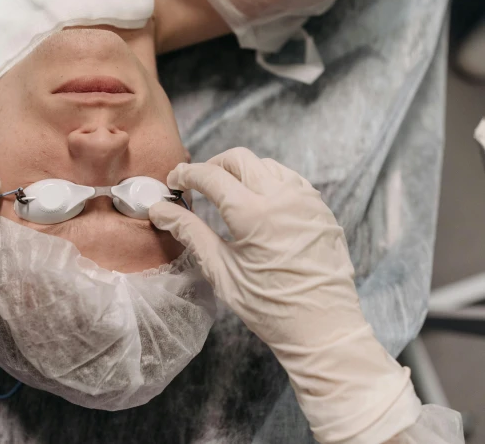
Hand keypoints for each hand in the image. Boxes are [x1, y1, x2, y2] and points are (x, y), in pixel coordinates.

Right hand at [149, 148, 420, 443]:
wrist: (325, 328)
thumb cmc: (269, 306)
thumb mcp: (222, 272)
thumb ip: (190, 233)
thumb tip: (160, 210)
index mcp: (253, 214)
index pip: (211, 176)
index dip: (186, 175)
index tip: (173, 183)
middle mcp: (282, 197)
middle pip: (239, 158)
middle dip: (213, 166)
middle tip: (197, 185)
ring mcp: (306, 200)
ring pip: (266, 165)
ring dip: (241, 172)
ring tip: (227, 195)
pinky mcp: (321, 208)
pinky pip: (289, 179)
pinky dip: (267, 181)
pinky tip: (258, 203)